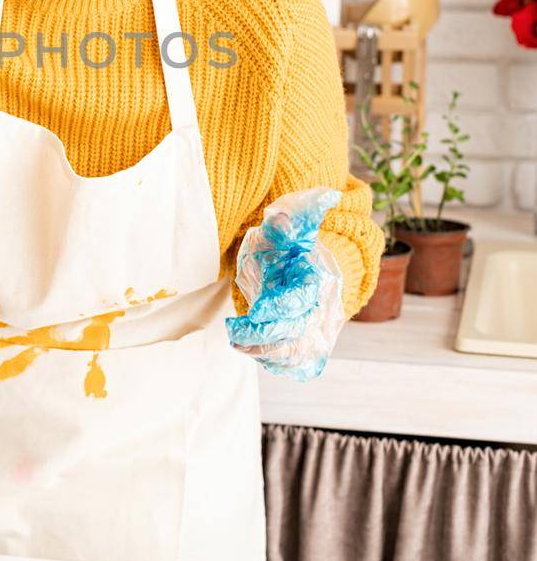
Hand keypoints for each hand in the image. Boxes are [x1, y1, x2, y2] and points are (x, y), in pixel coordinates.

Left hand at [226, 186, 344, 381]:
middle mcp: (320, 309)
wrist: (304, 265)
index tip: (252, 314)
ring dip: (266, 354)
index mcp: (315, 279)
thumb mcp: (284, 224)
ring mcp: (316, 329)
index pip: (301, 301)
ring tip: (239, 340)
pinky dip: (277, 364)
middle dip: (265, 338)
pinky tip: (253, 351)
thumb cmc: (288, 245)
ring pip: (298, 354)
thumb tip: (324, 195)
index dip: (278, 310)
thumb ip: (291, 217)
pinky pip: (298, 363)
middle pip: (298, 335)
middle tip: (236, 330)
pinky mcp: (309, 344)